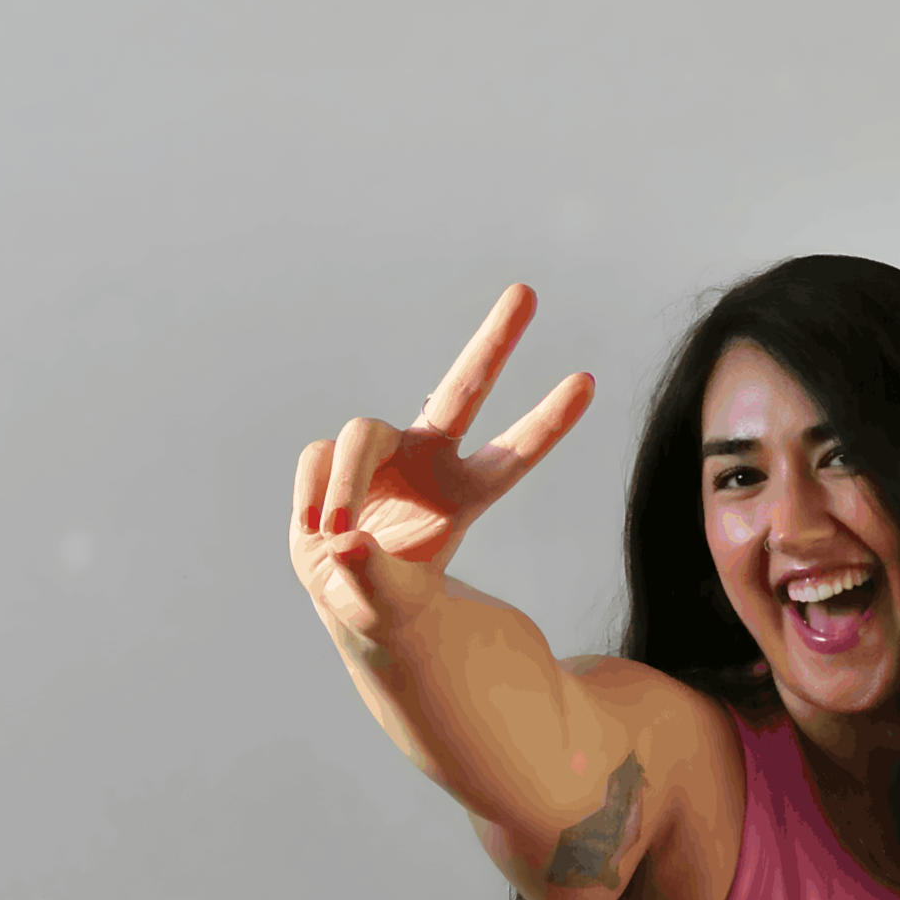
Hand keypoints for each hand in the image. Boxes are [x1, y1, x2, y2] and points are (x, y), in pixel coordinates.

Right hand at [290, 284, 593, 650]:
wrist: (341, 592)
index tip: (587, 381)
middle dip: (495, 341)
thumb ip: (372, 579)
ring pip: (358, 433)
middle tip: (528, 292)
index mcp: (464, 496)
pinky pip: (317, 459)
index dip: (547, 422)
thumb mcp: (386, 606)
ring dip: (344, 487)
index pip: (513, 455)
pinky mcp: (336, 452)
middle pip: (463, 388)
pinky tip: (317, 531)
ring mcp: (383, 450)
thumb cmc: (384, 599)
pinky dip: (313, 499)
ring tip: (336, 539)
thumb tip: (344, 540)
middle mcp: (429, 458)